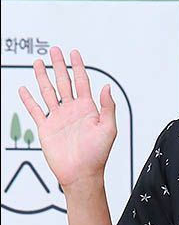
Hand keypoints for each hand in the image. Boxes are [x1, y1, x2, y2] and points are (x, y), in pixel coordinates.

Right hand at [18, 46, 116, 190]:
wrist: (81, 174)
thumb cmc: (97, 155)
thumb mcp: (109, 129)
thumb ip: (108, 107)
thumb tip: (107, 86)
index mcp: (88, 109)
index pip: (82, 82)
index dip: (78, 67)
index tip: (74, 53)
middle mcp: (72, 111)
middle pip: (64, 82)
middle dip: (59, 66)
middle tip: (54, 50)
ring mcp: (58, 118)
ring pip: (48, 92)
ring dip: (43, 77)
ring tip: (38, 63)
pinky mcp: (46, 128)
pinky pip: (35, 110)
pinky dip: (29, 100)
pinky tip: (24, 89)